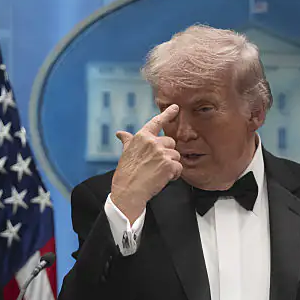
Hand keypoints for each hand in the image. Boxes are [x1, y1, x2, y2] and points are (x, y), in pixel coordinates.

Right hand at [110, 105, 181, 222]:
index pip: (156, 122)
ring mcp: (161, 153)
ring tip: (159, 173)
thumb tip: (120, 133)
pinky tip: (164, 178)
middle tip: (157, 165)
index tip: (175, 108)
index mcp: (142, 137)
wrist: (128, 191)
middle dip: (168, 154)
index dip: (167, 114)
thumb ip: (128, 141)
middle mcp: (152, 142)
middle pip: (171, 143)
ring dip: (171, 165)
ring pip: (176, 155)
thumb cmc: (125, 174)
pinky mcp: (169, 165)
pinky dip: (174, 174)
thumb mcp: (125, 153)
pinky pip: (179, 167)